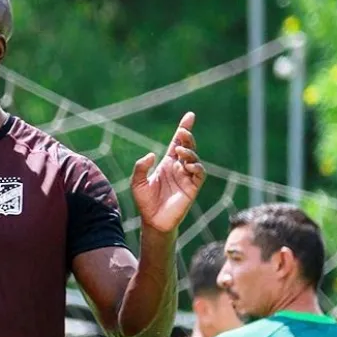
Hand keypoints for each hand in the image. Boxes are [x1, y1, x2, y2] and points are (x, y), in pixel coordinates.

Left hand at [130, 112, 204, 232]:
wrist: (153, 221)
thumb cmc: (145, 202)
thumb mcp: (137, 182)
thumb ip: (141, 167)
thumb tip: (152, 154)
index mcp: (166, 164)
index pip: (177, 143)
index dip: (184, 129)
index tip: (190, 116)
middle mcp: (178, 168)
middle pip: (187, 147)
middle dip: (187, 137)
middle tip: (183, 133)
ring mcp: (186, 177)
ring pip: (194, 158)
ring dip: (189, 152)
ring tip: (180, 152)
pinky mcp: (192, 188)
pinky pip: (199, 173)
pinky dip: (196, 166)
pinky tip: (187, 165)